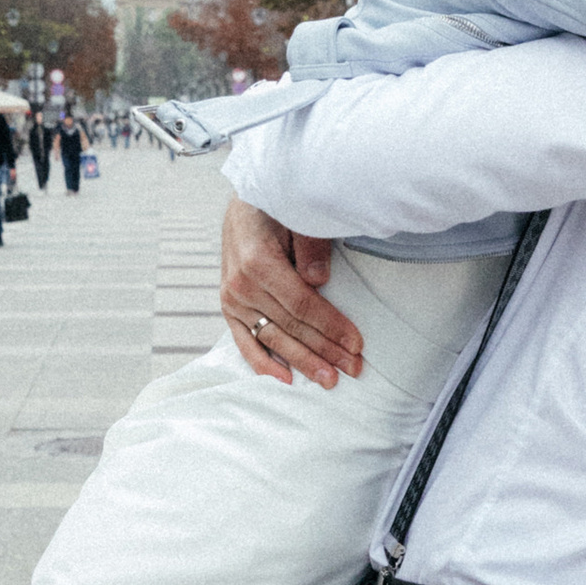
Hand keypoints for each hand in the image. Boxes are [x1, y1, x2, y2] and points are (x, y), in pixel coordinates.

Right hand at [221, 198, 364, 387]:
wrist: (245, 204)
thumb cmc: (276, 208)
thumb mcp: (297, 214)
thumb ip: (309, 246)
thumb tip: (319, 280)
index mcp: (258, 262)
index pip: (302, 304)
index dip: (330, 326)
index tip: (356, 343)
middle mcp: (241, 285)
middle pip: (291, 326)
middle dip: (325, 350)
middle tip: (353, 369)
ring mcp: (232, 299)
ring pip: (273, 338)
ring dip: (303, 362)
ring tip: (329, 379)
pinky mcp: (229, 307)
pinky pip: (245, 342)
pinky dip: (263, 363)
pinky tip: (286, 380)